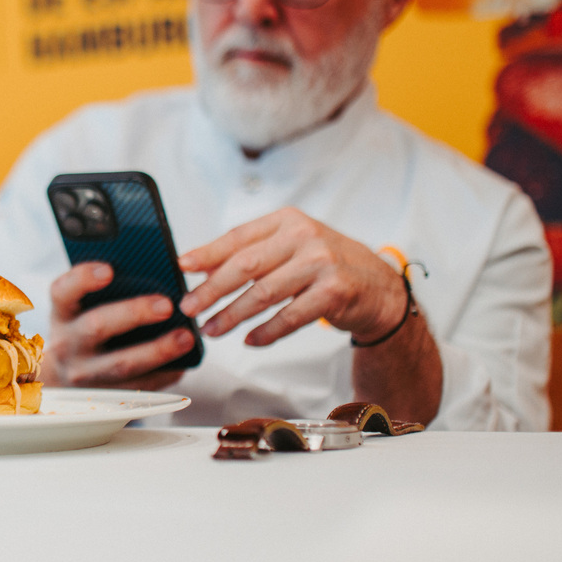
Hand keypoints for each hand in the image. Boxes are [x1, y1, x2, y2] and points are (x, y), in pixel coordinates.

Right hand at [40, 262, 192, 389]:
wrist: (68, 375)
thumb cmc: (85, 328)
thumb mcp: (82, 308)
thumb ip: (107, 292)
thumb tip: (155, 275)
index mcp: (62, 313)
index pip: (63, 291)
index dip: (83, 279)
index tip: (109, 269)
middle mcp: (66, 344)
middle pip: (96, 326)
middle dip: (133, 314)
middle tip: (167, 305)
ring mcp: (83, 374)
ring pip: (120, 364)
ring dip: (156, 351)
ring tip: (186, 337)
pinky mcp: (103, 396)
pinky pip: (136, 387)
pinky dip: (162, 374)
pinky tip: (183, 361)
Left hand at [178, 208, 404, 345]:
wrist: (379, 288)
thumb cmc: (327, 266)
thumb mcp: (291, 248)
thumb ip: (252, 253)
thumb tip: (201, 268)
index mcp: (288, 221)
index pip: (238, 237)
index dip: (207, 253)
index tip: (182, 267)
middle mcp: (305, 236)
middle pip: (246, 265)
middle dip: (212, 289)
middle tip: (189, 307)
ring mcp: (322, 263)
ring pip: (264, 293)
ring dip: (233, 315)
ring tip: (212, 329)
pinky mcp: (335, 292)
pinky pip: (290, 316)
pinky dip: (266, 331)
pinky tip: (250, 340)